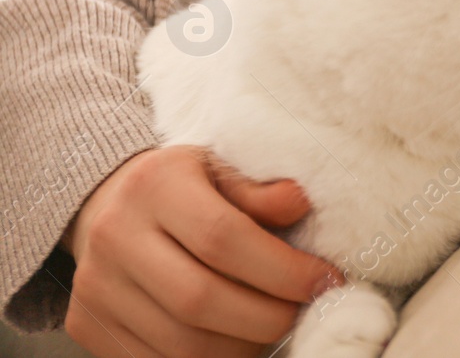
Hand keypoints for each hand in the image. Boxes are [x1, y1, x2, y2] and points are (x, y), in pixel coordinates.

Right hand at [62, 144, 342, 357]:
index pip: (223, 237)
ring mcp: (94, 285)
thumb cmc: (185, 184)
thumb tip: (300, 203)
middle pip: (199, 300)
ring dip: (242, 345)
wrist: (109, 201)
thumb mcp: (222, 168)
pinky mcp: (86, 322)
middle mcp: (114, 235)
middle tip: (305, 311)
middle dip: (267, 317)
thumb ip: (260, 189)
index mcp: (154, 184)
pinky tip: (237, 340)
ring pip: (179, 343)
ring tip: (273, 325)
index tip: (325, 280)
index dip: (282, 269)